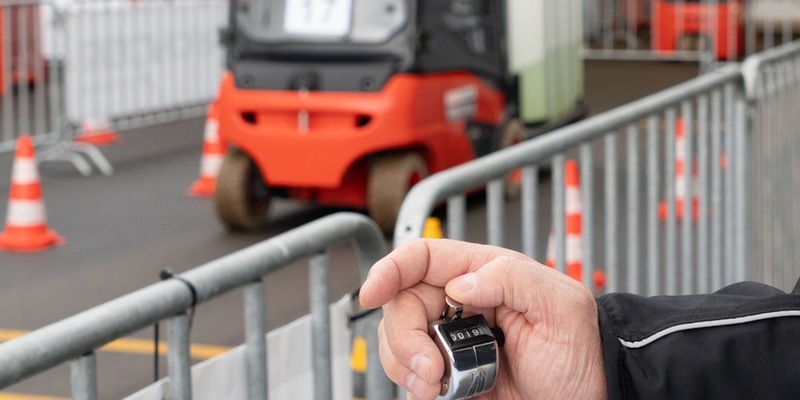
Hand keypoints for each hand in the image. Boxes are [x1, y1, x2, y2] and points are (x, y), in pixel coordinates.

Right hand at [359, 239, 606, 399]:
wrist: (588, 399)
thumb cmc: (582, 350)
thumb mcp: (561, 305)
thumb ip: (512, 278)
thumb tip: (459, 284)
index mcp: (484, 273)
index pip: (423, 257)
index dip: (391, 269)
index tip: (372, 292)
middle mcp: (461, 302)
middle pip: (401, 303)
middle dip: (403, 336)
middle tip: (429, 367)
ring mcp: (451, 339)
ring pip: (398, 339)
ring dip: (406, 363)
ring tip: (436, 385)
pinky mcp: (448, 371)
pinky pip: (410, 372)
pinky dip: (413, 384)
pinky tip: (438, 391)